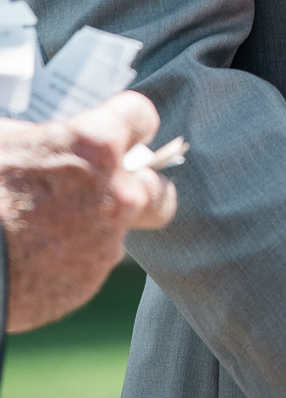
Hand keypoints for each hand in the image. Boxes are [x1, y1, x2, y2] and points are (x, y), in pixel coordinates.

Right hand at [0, 91, 177, 331]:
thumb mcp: (9, 138)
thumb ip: (51, 136)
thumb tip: (57, 139)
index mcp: (98, 146)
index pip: (142, 117)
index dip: (129, 124)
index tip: (122, 131)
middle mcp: (118, 193)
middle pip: (158, 186)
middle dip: (138, 185)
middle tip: (110, 188)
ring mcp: (108, 241)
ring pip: (120, 229)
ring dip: (97, 225)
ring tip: (51, 228)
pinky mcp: (91, 280)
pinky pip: (92, 262)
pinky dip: (73, 258)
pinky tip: (39, 254)